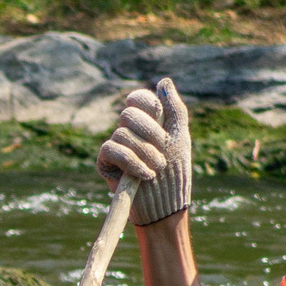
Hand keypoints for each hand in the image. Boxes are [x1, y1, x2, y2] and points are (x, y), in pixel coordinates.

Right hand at [98, 77, 192, 224]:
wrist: (165, 204)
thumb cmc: (175, 172)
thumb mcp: (179, 137)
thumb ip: (175, 109)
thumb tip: (163, 81)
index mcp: (147, 122)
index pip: (138, 99)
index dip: (145, 103)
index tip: (158, 115)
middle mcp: (129, 131)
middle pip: (129, 114)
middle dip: (150, 132)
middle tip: (163, 151)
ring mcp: (116, 146)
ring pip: (123, 134)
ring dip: (145, 152)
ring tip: (158, 168)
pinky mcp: (106, 163)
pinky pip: (112, 150)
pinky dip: (131, 161)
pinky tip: (145, 175)